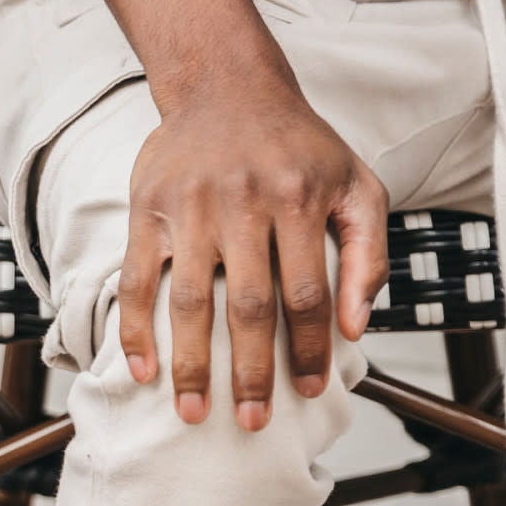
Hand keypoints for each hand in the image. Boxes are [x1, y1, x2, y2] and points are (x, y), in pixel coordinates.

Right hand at [120, 78, 386, 427]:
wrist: (226, 85)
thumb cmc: (299, 145)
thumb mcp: (357, 183)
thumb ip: (368, 252)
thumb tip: (357, 327)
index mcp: (300, 199)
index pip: (308, 293)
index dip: (309, 350)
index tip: (309, 391)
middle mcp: (244, 202)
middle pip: (249, 306)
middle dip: (252, 372)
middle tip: (253, 420)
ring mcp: (191, 207)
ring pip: (191, 300)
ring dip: (191, 364)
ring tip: (195, 412)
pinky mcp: (149, 209)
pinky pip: (139, 279)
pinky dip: (137, 329)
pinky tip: (143, 371)